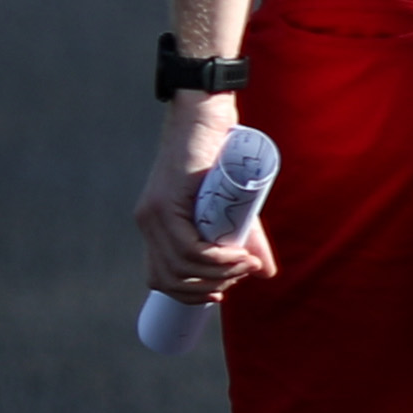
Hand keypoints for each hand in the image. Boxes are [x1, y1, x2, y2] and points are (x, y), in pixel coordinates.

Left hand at [135, 100, 272, 299]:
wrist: (207, 117)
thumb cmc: (222, 157)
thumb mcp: (234, 208)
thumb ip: (245, 240)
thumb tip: (264, 274)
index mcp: (158, 227)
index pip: (162, 278)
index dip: (190, 295)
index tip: (222, 293)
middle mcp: (148, 224)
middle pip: (170, 280)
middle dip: (211, 287)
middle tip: (243, 271)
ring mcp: (153, 214)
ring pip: (180, 267)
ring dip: (218, 274)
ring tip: (247, 261)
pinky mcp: (165, 203)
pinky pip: (186, 247)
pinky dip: (214, 259)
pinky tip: (236, 255)